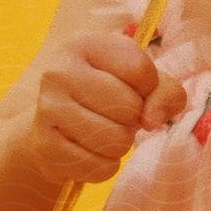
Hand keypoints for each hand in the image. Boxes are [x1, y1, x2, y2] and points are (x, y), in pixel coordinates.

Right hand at [24, 30, 187, 184]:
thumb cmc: (109, 95)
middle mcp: (60, 71)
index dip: (149, 88)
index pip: (140, 70)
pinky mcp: (44, 145)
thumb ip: (165, 92)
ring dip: (121, 144)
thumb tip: (152, 120)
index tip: (133, 90)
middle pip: (129, 107)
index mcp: (85, 44)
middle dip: (134, 118)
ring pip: (115, 140)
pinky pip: (98, 167)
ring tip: (105, 132)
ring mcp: (47, 108)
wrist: (57, 124)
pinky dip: (105, 165)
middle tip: (117, 116)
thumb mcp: (141, 81)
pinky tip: (91, 151)